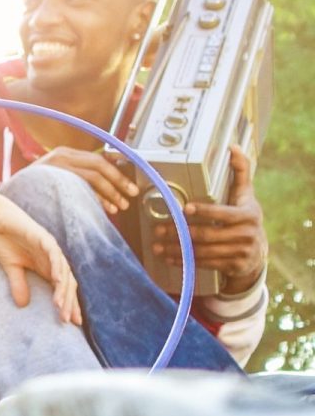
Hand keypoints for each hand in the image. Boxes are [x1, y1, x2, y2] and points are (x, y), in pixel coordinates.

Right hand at [0, 193, 82, 325]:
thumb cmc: (4, 240)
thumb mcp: (10, 267)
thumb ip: (18, 283)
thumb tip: (23, 305)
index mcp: (47, 266)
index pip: (63, 288)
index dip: (68, 304)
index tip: (70, 322)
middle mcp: (53, 258)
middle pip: (67, 283)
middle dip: (68, 302)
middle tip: (68, 320)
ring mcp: (50, 247)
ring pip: (63, 271)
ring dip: (63, 289)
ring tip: (60, 305)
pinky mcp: (43, 238)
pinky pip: (54, 254)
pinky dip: (57, 266)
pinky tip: (57, 280)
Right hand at [38, 147, 138, 214]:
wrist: (6, 197)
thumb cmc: (34, 190)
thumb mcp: (57, 177)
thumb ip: (78, 177)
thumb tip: (108, 187)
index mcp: (64, 153)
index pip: (98, 160)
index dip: (117, 173)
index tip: (129, 186)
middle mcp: (62, 156)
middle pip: (99, 165)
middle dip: (119, 182)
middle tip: (130, 195)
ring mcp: (56, 166)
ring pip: (93, 176)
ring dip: (111, 192)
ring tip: (119, 205)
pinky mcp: (52, 177)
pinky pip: (81, 186)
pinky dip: (96, 198)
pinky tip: (104, 207)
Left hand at [154, 146, 267, 292]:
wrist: (257, 253)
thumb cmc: (246, 218)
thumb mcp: (246, 195)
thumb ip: (240, 172)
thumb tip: (233, 148)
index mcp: (248, 215)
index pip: (222, 214)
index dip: (204, 212)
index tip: (185, 209)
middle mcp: (246, 234)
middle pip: (207, 234)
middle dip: (179, 233)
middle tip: (158, 230)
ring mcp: (241, 252)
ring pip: (203, 251)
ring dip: (177, 250)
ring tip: (158, 246)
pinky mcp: (234, 266)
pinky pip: (205, 264)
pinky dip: (185, 261)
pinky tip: (170, 258)